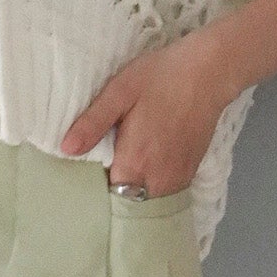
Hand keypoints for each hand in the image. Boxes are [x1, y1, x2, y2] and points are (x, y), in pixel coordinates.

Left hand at [57, 30, 232, 194]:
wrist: (210, 72)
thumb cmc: (161, 77)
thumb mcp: (119, 92)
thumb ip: (92, 123)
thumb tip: (66, 149)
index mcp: (134, 163)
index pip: (106, 198)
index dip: (95, 190)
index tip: (86, 177)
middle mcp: (157, 180)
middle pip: (127, 204)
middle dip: (113, 194)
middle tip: (103, 171)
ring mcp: (176, 180)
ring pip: (146, 201)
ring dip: (133, 192)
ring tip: (123, 169)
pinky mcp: (189, 173)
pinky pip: (163, 193)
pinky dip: (151, 187)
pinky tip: (144, 168)